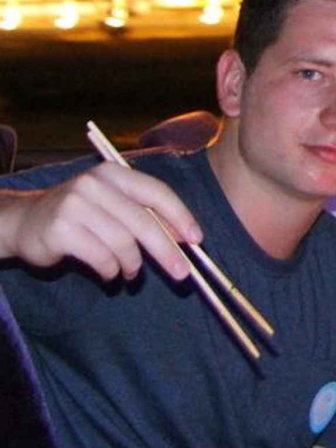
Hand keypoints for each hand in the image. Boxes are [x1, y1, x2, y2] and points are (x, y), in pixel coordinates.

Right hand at [0, 163, 200, 281]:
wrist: (25, 222)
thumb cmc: (79, 216)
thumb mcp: (113, 206)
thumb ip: (145, 215)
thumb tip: (185, 238)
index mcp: (114, 173)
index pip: (157, 192)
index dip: (181, 217)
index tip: (197, 240)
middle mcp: (95, 184)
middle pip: (144, 221)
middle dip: (167, 250)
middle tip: (182, 273)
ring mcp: (75, 205)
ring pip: (123, 242)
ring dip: (133, 264)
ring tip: (130, 273)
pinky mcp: (60, 229)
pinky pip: (101, 256)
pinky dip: (111, 270)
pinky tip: (109, 273)